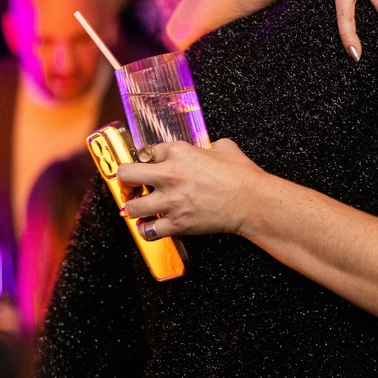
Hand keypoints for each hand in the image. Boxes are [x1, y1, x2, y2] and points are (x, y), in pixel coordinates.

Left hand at [117, 139, 261, 236]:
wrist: (252, 201)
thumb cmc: (242, 175)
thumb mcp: (223, 147)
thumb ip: (206, 147)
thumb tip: (204, 150)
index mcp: (179, 152)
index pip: (146, 151)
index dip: (147, 158)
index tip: (147, 164)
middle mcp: (170, 175)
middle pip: (126, 175)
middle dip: (126, 180)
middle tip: (131, 184)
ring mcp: (171, 201)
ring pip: (132, 207)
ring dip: (133, 207)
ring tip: (138, 207)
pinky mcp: (177, 223)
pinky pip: (149, 231)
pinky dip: (147, 230)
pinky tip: (151, 226)